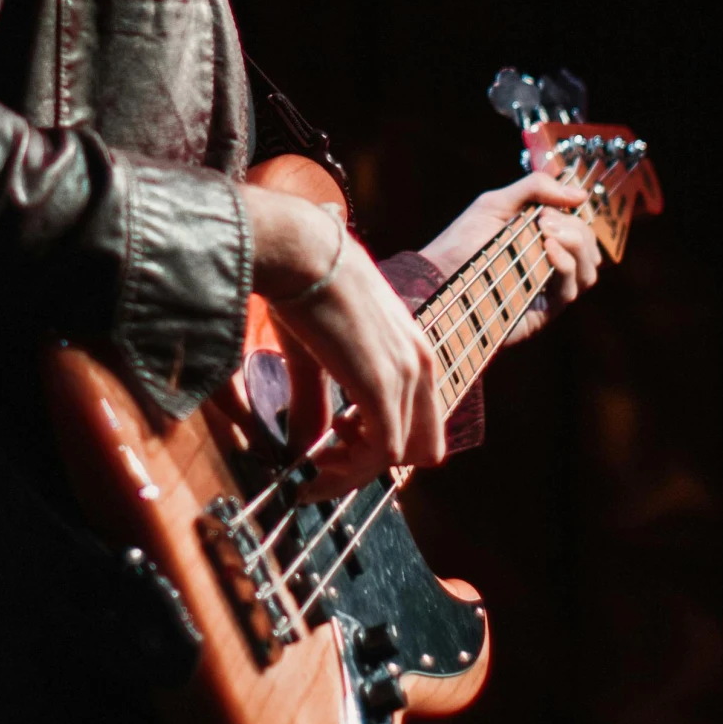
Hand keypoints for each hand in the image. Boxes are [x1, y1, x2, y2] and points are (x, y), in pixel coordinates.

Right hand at [240, 185, 445, 494]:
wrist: (301, 252)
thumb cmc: (304, 285)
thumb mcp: (316, 352)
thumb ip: (314, 402)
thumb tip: (301, 444)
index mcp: (413, 350)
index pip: (418, 420)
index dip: (378, 445)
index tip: (333, 446)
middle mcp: (421, 364)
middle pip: (420, 447)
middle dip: (371, 465)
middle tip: (325, 462)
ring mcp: (406, 376)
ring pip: (396, 455)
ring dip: (353, 471)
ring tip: (315, 466)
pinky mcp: (382, 388)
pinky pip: (380, 454)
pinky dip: (349, 469)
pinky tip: (317, 460)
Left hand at [420, 172, 599, 343]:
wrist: (437, 277)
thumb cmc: (462, 241)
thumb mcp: (495, 204)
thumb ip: (534, 189)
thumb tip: (580, 194)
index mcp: (543, 239)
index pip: (580, 226)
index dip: (574, 214)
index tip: (548, 208)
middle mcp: (551, 265)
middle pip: (589, 247)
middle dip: (575, 228)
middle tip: (543, 221)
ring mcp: (549, 288)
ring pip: (588, 270)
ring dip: (576, 245)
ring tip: (546, 234)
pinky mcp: (544, 310)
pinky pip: (571, 288)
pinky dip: (566, 265)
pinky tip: (548, 250)